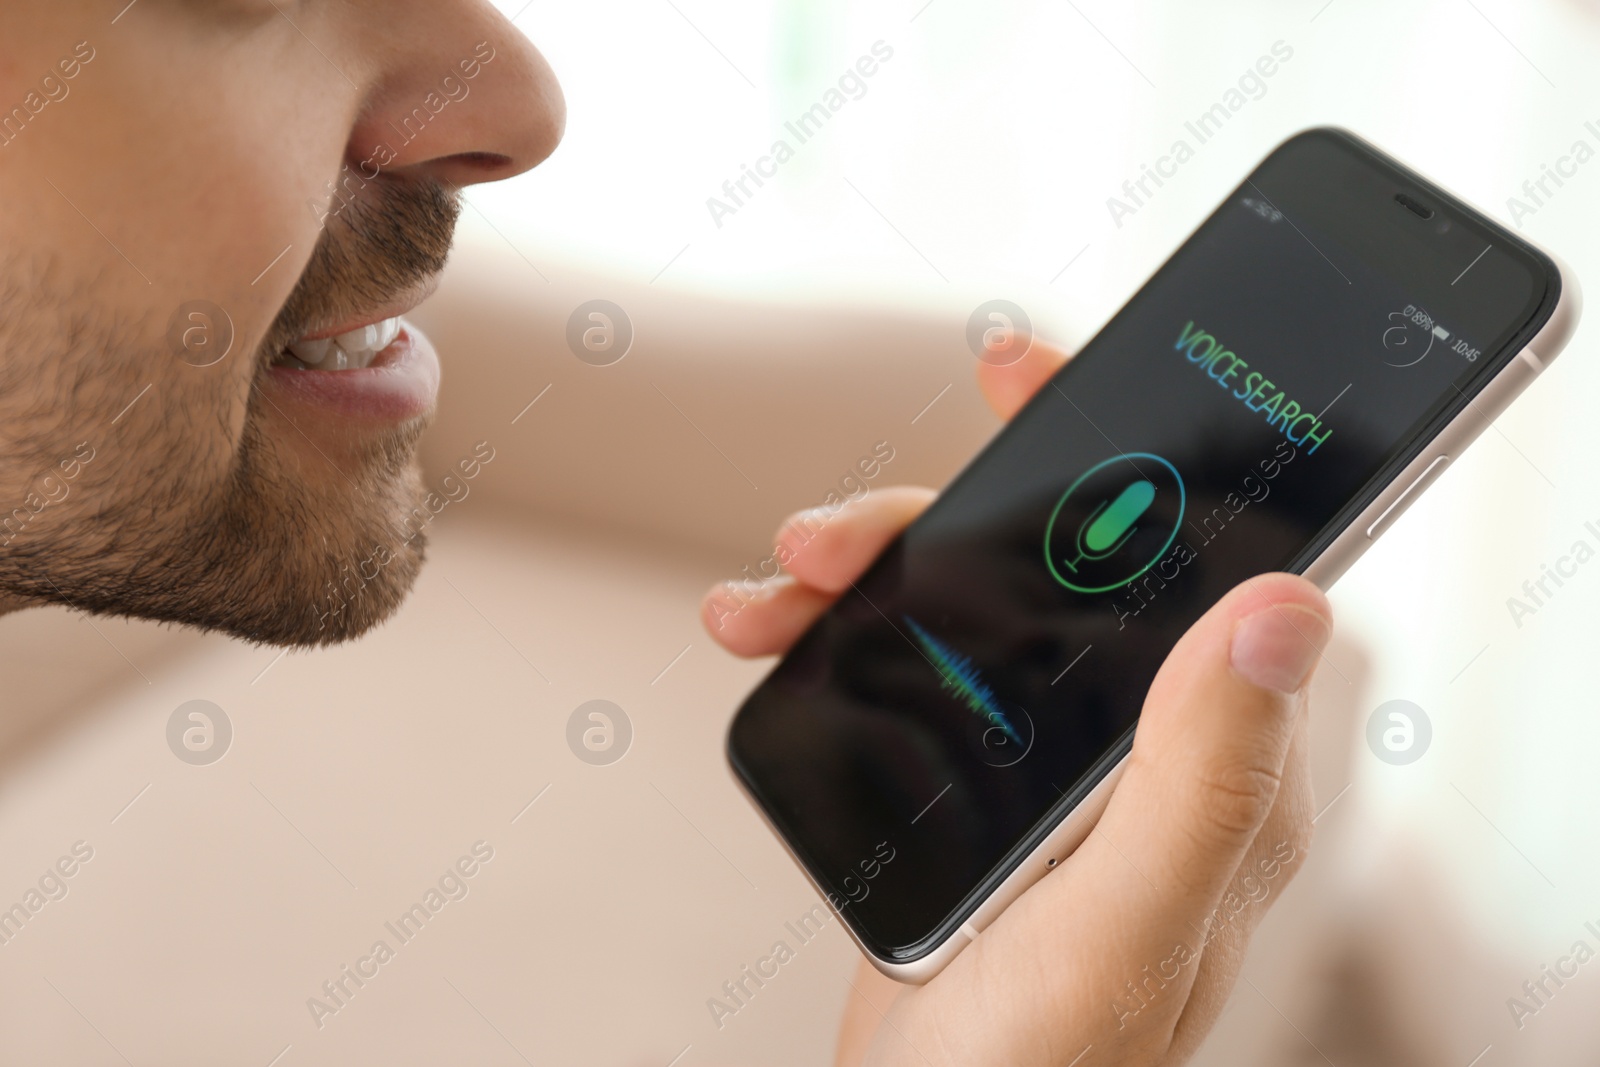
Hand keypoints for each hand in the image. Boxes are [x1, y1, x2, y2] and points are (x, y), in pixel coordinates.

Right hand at [701, 341, 1330, 1066]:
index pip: (1183, 561)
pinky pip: (904, 670)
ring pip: (957, 609)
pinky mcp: (965, 791)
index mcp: (1209, 766)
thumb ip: (1205, 772)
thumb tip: (1286, 601)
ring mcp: (1041, 769)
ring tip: (771, 596)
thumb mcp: (1126, 926)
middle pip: (1041, 569)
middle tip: (826, 537)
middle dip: (928, 524)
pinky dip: (830, 638)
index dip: (1116, 448)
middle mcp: (1133, 751)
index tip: (1028, 369)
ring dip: (857, 579)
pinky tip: (778, 640)